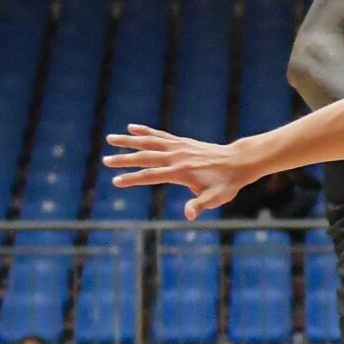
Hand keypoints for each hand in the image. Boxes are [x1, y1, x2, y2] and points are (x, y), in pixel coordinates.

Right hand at [104, 125, 256, 218]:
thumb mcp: (216, 198)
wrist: (238, 162)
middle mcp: (177, 157)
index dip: (132, 179)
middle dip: (124, 159)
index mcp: (180, 172)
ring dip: (129, 140)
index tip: (115, 181)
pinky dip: (145, 131)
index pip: (151, 175)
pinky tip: (132, 127)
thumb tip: (189, 215)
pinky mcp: (182, 142)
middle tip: (104, 160)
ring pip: (149, 141)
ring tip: (110, 138)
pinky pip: (160, 134)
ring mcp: (179, 147)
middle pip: (145, 156)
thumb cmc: (227, 183)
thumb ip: (200, 205)